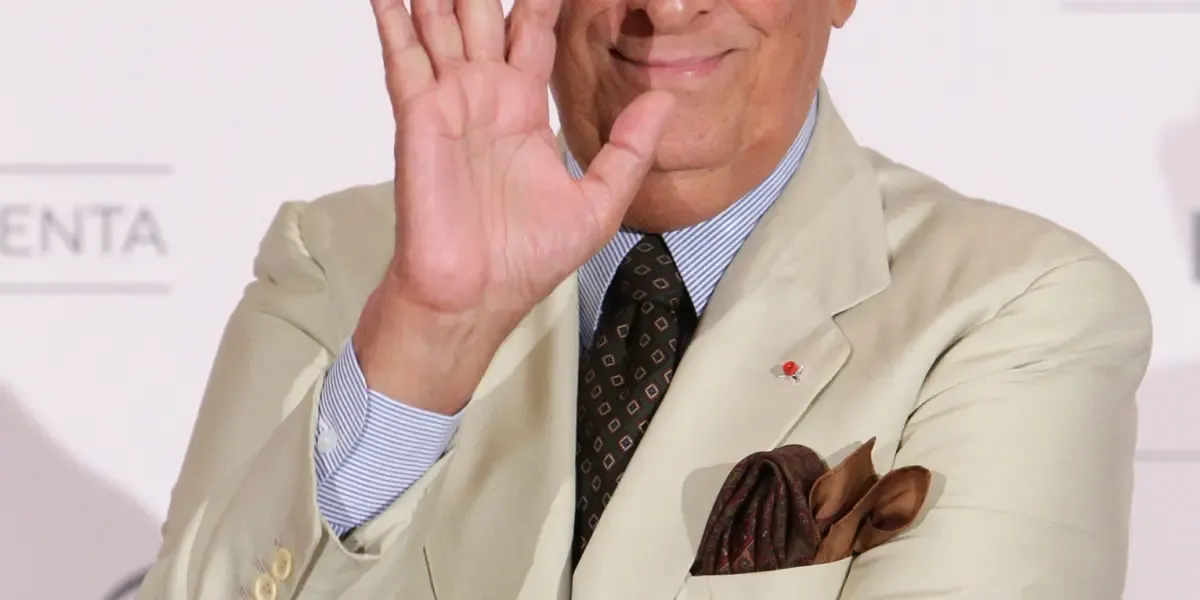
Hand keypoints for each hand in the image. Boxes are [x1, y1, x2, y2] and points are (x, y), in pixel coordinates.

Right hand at [354, 0, 674, 412]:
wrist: (472, 296)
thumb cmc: (526, 259)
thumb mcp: (598, 204)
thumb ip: (628, 150)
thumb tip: (664, 101)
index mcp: (525, 111)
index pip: (535, 34)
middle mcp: (485, 96)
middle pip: (484, 15)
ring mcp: (449, 101)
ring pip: (442, 23)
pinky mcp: (418, 114)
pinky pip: (403, 54)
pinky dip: (394, 17)